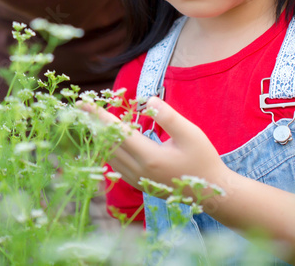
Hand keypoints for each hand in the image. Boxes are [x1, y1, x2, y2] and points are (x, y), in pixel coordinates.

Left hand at [81, 96, 230, 203]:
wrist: (213, 193)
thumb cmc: (204, 160)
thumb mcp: (191, 134)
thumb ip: (168, 116)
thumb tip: (146, 101)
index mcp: (149, 157)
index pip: (116, 132)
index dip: (99, 116)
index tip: (84, 103)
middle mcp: (139, 171)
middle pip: (108, 144)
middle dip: (94, 124)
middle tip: (81, 107)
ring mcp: (138, 180)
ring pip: (110, 156)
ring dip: (100, 137)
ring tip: (92, 120)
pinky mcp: (140, 185)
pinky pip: (117, 166)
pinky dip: (109, 150)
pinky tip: (109, 141)